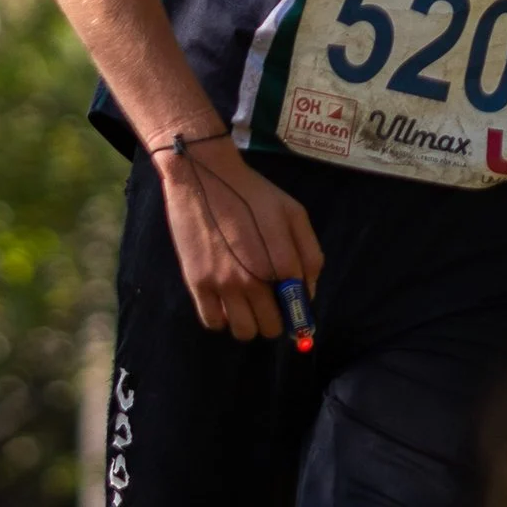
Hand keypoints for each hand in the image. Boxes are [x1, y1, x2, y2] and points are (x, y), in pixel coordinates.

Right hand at [156, 135, 324, 340]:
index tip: (294, 307)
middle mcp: (253, 279)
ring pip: (244, 332)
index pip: (298, 307)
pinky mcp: (197, 283)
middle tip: (269, 301)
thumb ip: (309, 254)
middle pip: (272, 327)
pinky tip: (225, 301)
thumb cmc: (252, 193)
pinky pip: (213, 322)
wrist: (203, 175)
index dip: (299, 311)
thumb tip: (309, 293)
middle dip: (276, 318)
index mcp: (281, 261)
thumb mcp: (293, 213)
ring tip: (247, 303)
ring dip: (250, 323)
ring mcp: (222, 283)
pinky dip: (222, 319)